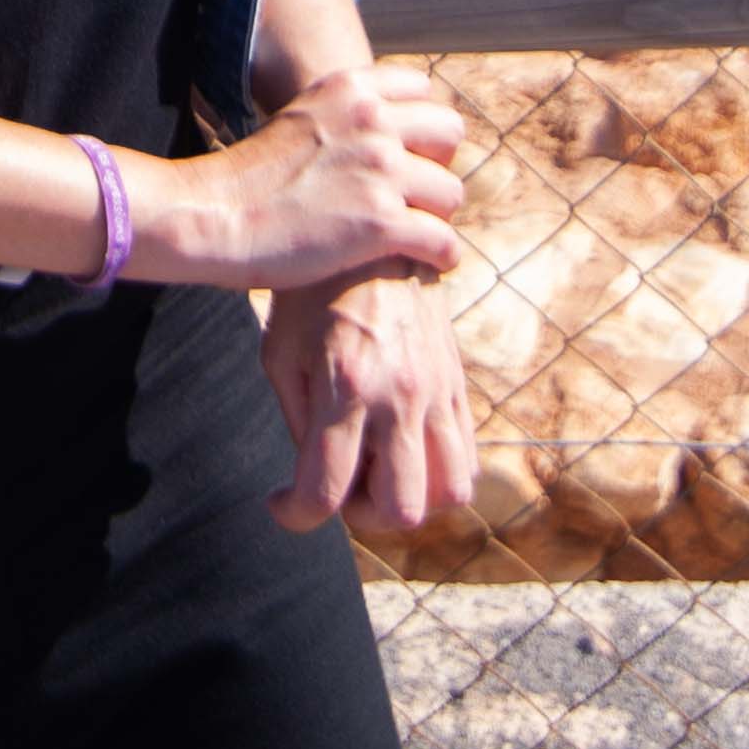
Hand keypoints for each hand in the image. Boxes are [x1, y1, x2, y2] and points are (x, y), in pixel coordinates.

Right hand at [133, 59, 464, 293]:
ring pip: (450, 191)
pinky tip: (430, 263)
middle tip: (415, 195)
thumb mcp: (300, 119)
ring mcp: (380, 170)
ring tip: (416, 235)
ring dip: (437, 216)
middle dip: (437, 164)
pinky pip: (445, 239)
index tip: (407, 155)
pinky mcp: (382, 222)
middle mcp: (371, 120)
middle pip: (449, 132)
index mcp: (350, 88)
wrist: (212, 217)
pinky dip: (442, 255)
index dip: (419, 126)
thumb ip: (343, 118)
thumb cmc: (248, 180)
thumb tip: (378, 135)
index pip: (423, 91)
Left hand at [265, 264, 476, 533]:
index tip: (280, 501)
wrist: (374, 232)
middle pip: (401, 510)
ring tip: (375, 469)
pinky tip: (400, 448)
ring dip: (409, 497)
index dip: (296, 515)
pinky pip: (467, 458)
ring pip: (449, 492)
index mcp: (346, 385)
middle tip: (338, 481)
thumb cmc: (311, 292)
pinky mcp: (457, 383)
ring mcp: (437, 391)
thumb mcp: (280, 353)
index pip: (325, 491)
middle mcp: (399, 395)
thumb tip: (314, 479)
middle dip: (362, 515)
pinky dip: (438, 474)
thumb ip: (299, 422)